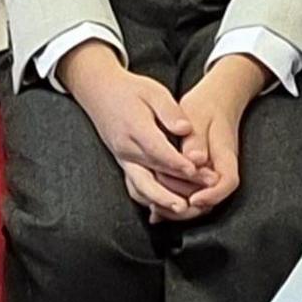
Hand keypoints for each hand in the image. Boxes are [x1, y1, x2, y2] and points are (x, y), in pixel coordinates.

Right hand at [61, 41, 208, 218]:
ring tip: (186, 210)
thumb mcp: (153, 91)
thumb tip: (185, 129)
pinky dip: (153, 201)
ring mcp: (123, 161)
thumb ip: (170, 111)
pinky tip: (170, 208)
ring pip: (142, 188)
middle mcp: (126, 149)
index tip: (195, 171)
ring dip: (164, 201)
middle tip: (201, 196)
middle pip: (151, 176)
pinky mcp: (124, 166)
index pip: (157, 150)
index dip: (177, 163)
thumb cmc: (130, 90)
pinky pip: (136, 189)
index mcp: (134, 127)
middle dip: (176, 189)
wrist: (99, 93)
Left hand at [150, 55, 267, 220]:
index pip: (228, 182)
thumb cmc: (206, 107)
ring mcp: (211, 176)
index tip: (194, 200)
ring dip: (178, 209)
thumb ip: (196, 140)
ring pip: (200, 204)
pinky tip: (154, 206)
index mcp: (226, 156)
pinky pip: (190, 196)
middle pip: (212, 202)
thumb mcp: (199, 117)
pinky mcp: (201, 179)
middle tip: (161, 207)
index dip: (212, 195)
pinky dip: (173, 202)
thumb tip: (194, 159)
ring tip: (154, 208)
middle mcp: (221, 171)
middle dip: (187, 209)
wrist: (216, 101)